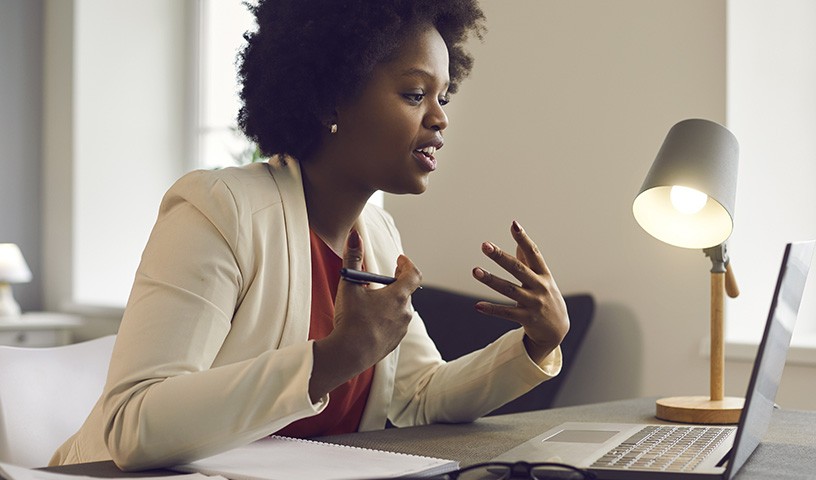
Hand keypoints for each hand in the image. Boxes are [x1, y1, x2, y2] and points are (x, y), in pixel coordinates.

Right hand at [309, 230, 421, 400]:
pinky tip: (370, 321)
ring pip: (399, 309)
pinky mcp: (394, 342)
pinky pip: (394, 325)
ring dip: (389, 302)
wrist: (349, 354)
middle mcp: (405, 312)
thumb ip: (353, 258)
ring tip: (372, 301)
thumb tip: (354, 235)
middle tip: (380, 280)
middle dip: (394, 283)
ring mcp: (401, 329)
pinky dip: (385, 318)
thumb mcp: (349, 285)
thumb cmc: (351, 319)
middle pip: (405, 292)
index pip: (413, 274)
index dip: (407, 264)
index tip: (399, 259)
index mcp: (398, 296)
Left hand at [471, 221, 568, 362]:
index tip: (514, 224)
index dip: (524, 239)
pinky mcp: (527, 318)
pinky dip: (492, 309)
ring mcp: (534, 303)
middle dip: (501, 256)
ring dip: (491, 280)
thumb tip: (518, 240)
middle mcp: (540, 287)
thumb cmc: (546, 297)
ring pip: (509, 290)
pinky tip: (477, 306)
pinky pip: (506, 313)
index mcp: (544, 274)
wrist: (557, 330)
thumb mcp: (542, 279)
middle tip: (485, 245)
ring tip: (475, 271)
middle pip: (518, 269)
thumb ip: (529, 261)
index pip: (534, 253)